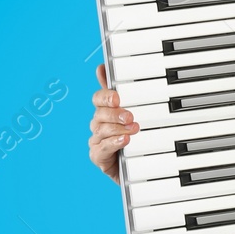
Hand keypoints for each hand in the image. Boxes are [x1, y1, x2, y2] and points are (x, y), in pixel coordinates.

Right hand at [88, 62, 138, 184]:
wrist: (138, 166)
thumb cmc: (134, 138)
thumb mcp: (132, 112)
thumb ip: (119, 91)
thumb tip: (101, 67)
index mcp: (105, 111)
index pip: (98, 98)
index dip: (105, 96)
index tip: (117, 98)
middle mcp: (99, 124)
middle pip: (100, 114)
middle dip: (114, 114)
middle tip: (130, 116)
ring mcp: (97, 141)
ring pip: (101, 130)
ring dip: (117, 129)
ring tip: (133, 129)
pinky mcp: (98, 157)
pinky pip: (101, 148)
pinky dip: (113, 143)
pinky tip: (124, 140)